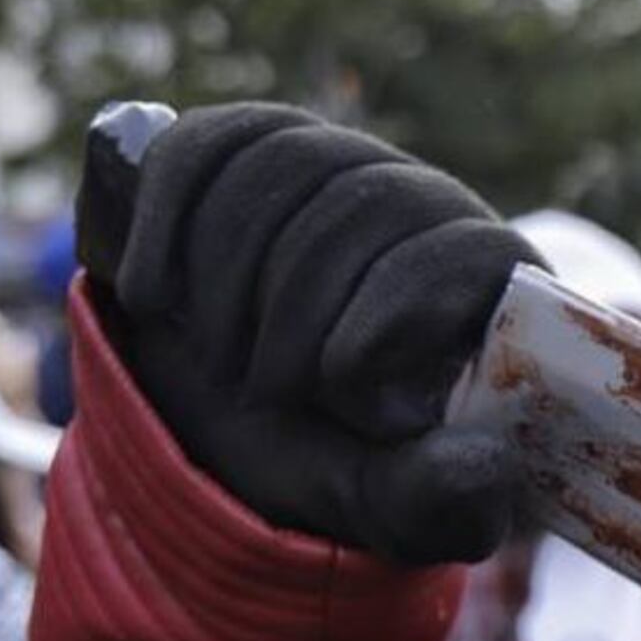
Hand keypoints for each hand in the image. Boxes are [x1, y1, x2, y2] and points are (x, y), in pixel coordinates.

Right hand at [76, 103, 538, 564]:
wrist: (235, 432)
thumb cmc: (332, 461)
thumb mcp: (388, 500)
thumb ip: (437, 496)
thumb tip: (483, 462)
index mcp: (489, 285)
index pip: (467, 249)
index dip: (393, 310)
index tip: (332, 383)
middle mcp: (427, 207)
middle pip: (367, 199)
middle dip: (294, 305)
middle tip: (260, 390)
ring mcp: (342, 168)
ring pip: (289, 157)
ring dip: (228, 265)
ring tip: (215, 352)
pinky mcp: (258, 152)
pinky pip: (216, 140)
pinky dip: (169, 212)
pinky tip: (150, 295)